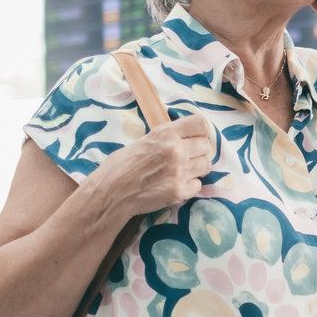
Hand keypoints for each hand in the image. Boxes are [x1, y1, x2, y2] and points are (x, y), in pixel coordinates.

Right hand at [94, 113, 213, 215]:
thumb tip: (188, 138)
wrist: (110, 193)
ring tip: (180, 173)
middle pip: (206, 146)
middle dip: (198, 152)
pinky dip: (189, 187)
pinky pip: (198, 185)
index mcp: (165, 133)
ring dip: (196, 170)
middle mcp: (175, 149)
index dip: (201, 132)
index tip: (196, 138)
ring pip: (206, 165)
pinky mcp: (179, 191)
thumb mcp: (144, 141)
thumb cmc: (121, 166)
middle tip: (185, 159)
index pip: (201, 123)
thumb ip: (168, 138)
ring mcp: (179, 171)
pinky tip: (175, 186)